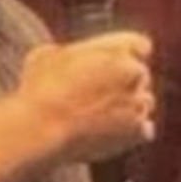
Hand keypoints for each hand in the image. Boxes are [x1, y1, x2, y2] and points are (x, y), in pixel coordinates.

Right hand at [19, 31, 155, 163]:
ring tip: (100, 119)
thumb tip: (63, 57)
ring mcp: (138, 102)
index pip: (140, 46)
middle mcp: (135, 72)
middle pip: (140, 76)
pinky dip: (130, 133)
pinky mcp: (137, 131)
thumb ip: (66, 52)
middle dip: (124, 85)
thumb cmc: (38, 91)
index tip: (113, 68)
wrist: (42, 129)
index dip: (126, 57)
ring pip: (142, 103)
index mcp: (117, 48)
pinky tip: (110, 134)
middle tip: (99, 97)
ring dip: (128, 109)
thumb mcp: (44, 56)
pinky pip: (143, 130)